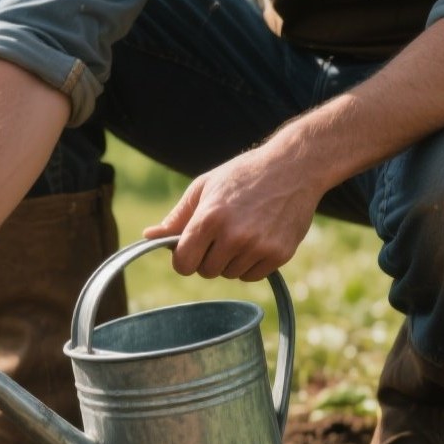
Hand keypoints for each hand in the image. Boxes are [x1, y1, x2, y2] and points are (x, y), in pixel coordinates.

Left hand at [143, 143, 324, 280]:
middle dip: (207, 258)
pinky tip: (258, 239)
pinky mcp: (280, 254)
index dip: (183, 258)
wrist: (295, 167)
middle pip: (206, 272)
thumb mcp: (204, 187)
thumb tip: (148, 236)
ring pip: (229, 274)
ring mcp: (259, 247)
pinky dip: (251, 264)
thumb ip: (177, 217)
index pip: (183, 263)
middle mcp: (234, 236)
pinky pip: (252, 276)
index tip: (190, 249)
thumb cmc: (243, 175)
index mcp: (209, 219)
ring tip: (242, 232)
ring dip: (230, 261)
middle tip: (220, 235)